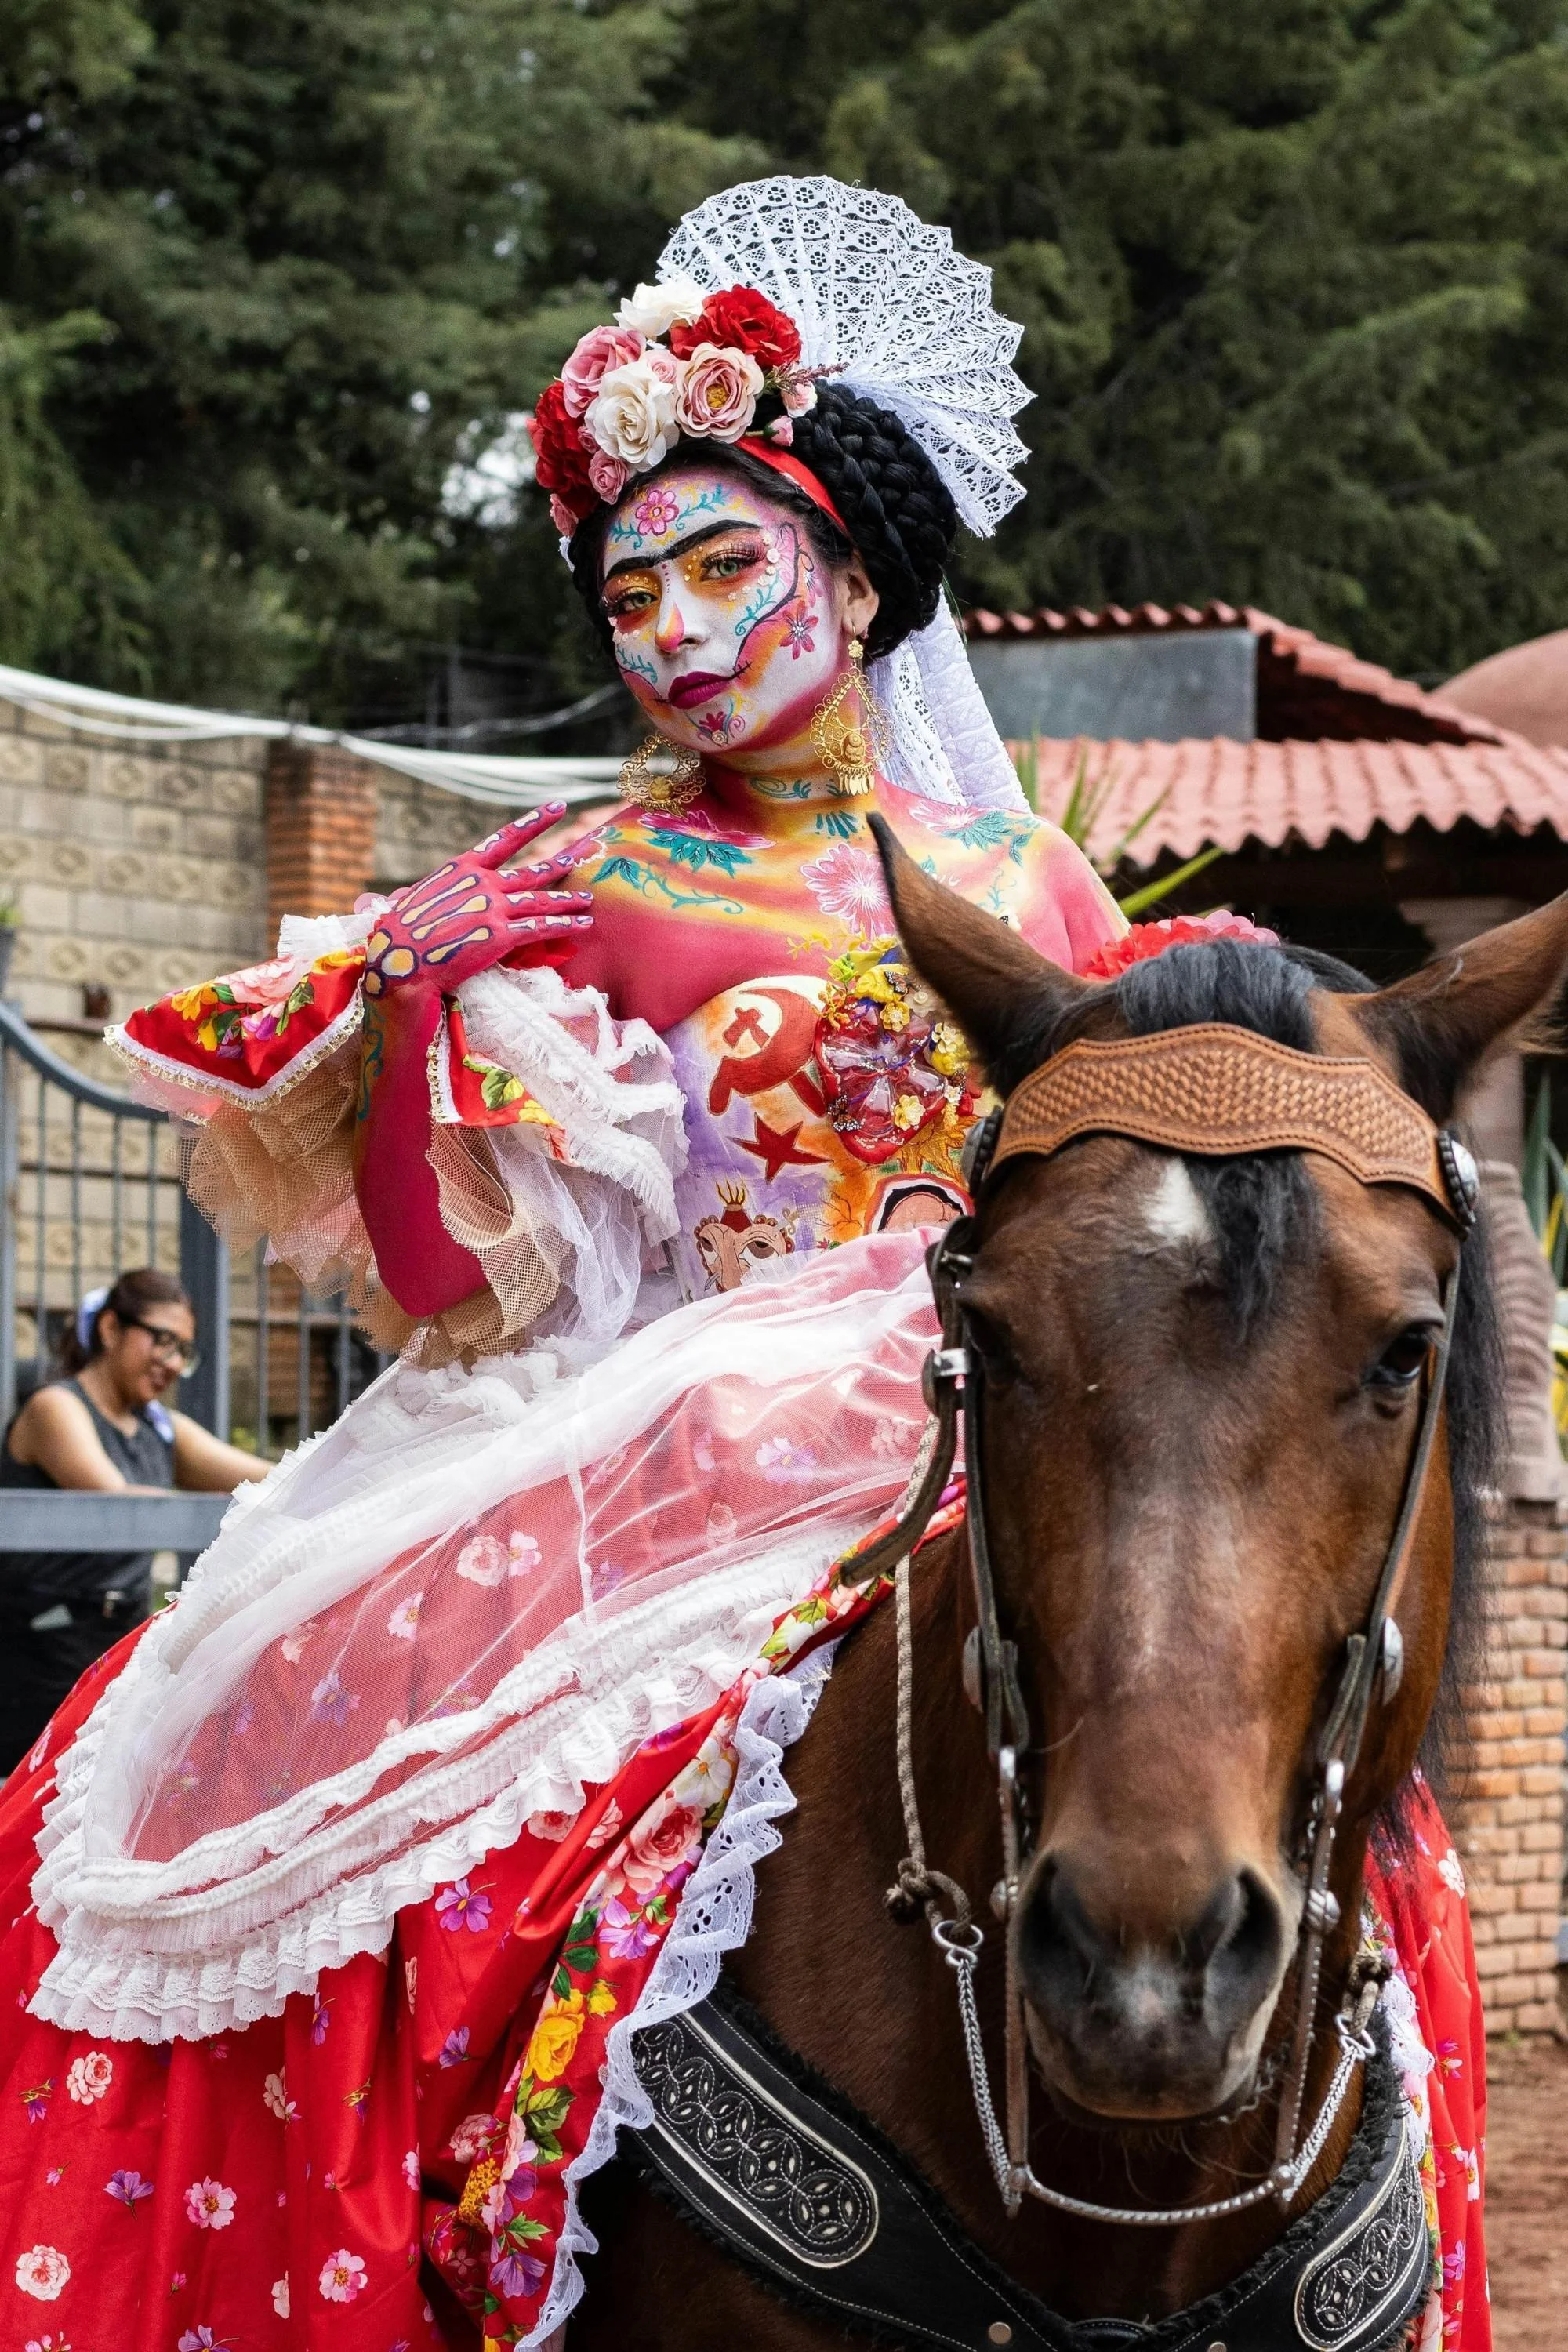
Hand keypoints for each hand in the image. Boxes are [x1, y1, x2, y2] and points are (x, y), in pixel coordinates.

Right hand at [362, 805, 593, 1000]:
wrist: (399, 962)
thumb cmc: (398, 935)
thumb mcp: (411, 901)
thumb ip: (424, 896)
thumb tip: (403, 898)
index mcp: (461, 868)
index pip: (504, 839)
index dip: (534, 822)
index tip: (557, 807)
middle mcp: (482, 883)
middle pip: (531, 871)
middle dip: (558, 864)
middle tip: (579, 856)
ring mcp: (493, 908)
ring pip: (541, 900)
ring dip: (568, 899)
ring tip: (588, 898)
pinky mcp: (501, 935)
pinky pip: (542, 928)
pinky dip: (566, 925)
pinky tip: (584, 924)